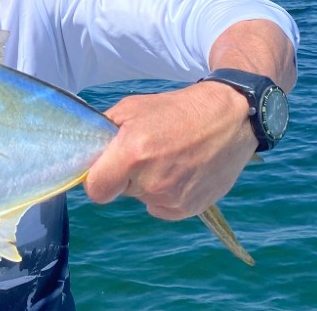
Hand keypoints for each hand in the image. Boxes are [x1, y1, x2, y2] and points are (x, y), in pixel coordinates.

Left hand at [82, 82, 257, 219]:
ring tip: (171, 157)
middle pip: (121, 192)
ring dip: (149, 184)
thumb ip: (105, 132)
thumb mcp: (133, 108)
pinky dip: (168, 194)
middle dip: (127, 175)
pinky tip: (183, 171)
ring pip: (143, 199)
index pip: (96, 190)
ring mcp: (172, 198)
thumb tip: (87, 152)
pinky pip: (163, 206)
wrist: (229, 119)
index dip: (98, 179)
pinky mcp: (189, 209)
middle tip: (148, 152)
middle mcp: (151, 181)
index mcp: (132, 154)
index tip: (107, 168)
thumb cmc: (177, 110)